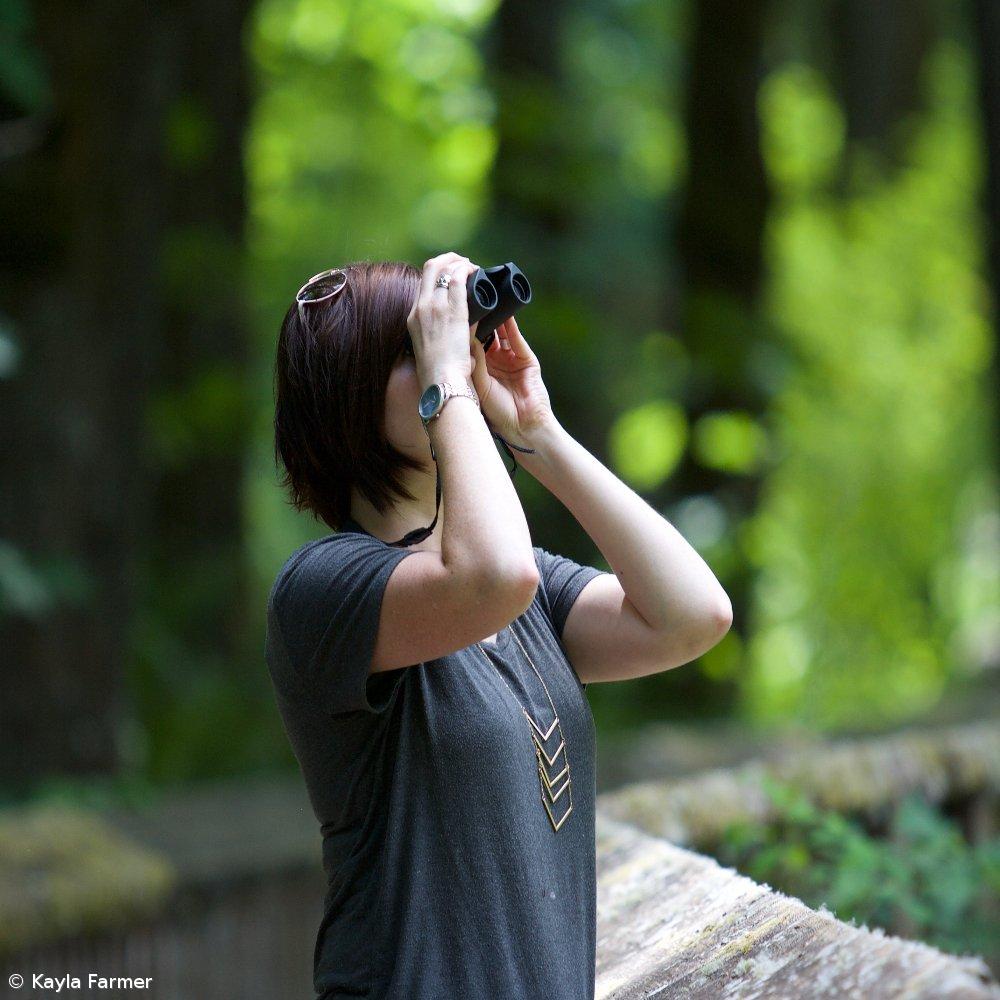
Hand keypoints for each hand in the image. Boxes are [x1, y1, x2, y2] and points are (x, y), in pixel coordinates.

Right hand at [407, 252, 480, 383]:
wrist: (441, 382)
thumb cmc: (440, 373)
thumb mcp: (433, 348)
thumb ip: (445, 333)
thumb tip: (467, 325)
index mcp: (413, 318)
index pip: (423, 284)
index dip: (438, 273)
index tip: (451, 275)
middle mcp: (420, 308)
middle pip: (430, 267)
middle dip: (448, 259)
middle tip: (462, 263)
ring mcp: (435, 307)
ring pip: (445, 269)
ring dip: (459, 262)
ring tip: (471, 266)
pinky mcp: (452, 310)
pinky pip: (458, 278)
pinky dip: (467, 269)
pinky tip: (475, 270)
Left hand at [469, 315, 554, 450]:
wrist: (522, 426)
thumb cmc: (497, 412)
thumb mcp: (479, 383)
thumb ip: (474, 359)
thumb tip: (465, 334)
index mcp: (480, 370)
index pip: (470, 345)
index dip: (464, 331)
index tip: (453, 316)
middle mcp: (495, 363)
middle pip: (486, 336)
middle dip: (478, 321)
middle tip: (469, 304)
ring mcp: (511, 359)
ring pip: (501, 334)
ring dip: (493, 319)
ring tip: (485, 302)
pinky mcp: (526, 358)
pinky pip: (516, 338)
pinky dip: (510, 325)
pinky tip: (503, 312)